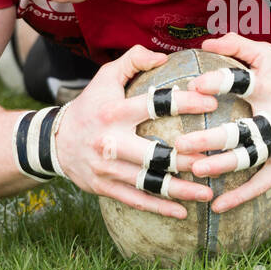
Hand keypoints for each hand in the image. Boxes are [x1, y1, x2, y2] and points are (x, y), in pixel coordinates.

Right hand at [53, 45, 216, 217]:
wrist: (53, 142)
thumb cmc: (90, 106)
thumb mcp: (105, 78)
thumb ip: (132, 61)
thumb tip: (162, 56)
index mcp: (114, 112)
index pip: (155, 105)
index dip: (186, 103)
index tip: (213, 103)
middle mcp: (110, 142)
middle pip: (155, 153)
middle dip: (187, 157)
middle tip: (216, 158)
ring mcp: (107, 168)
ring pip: (148, 182)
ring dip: (180, 190)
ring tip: (207, 192)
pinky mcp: (104, 187)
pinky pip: (136, 200)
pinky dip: (159, 208)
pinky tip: (183, 212)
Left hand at [172, 34, 270, 213]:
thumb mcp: (268, 57)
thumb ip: (237, 45)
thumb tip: (205, 43)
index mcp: (270, 86)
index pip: (242, 82)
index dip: (218, 83)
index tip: (193, 86)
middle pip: (242, 129)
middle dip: (210, 138)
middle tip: (180, 143)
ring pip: (249, 158)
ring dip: (221, 166)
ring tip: (194, 169)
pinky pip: (262, 184)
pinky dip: (240, 197)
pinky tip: (216, 206)